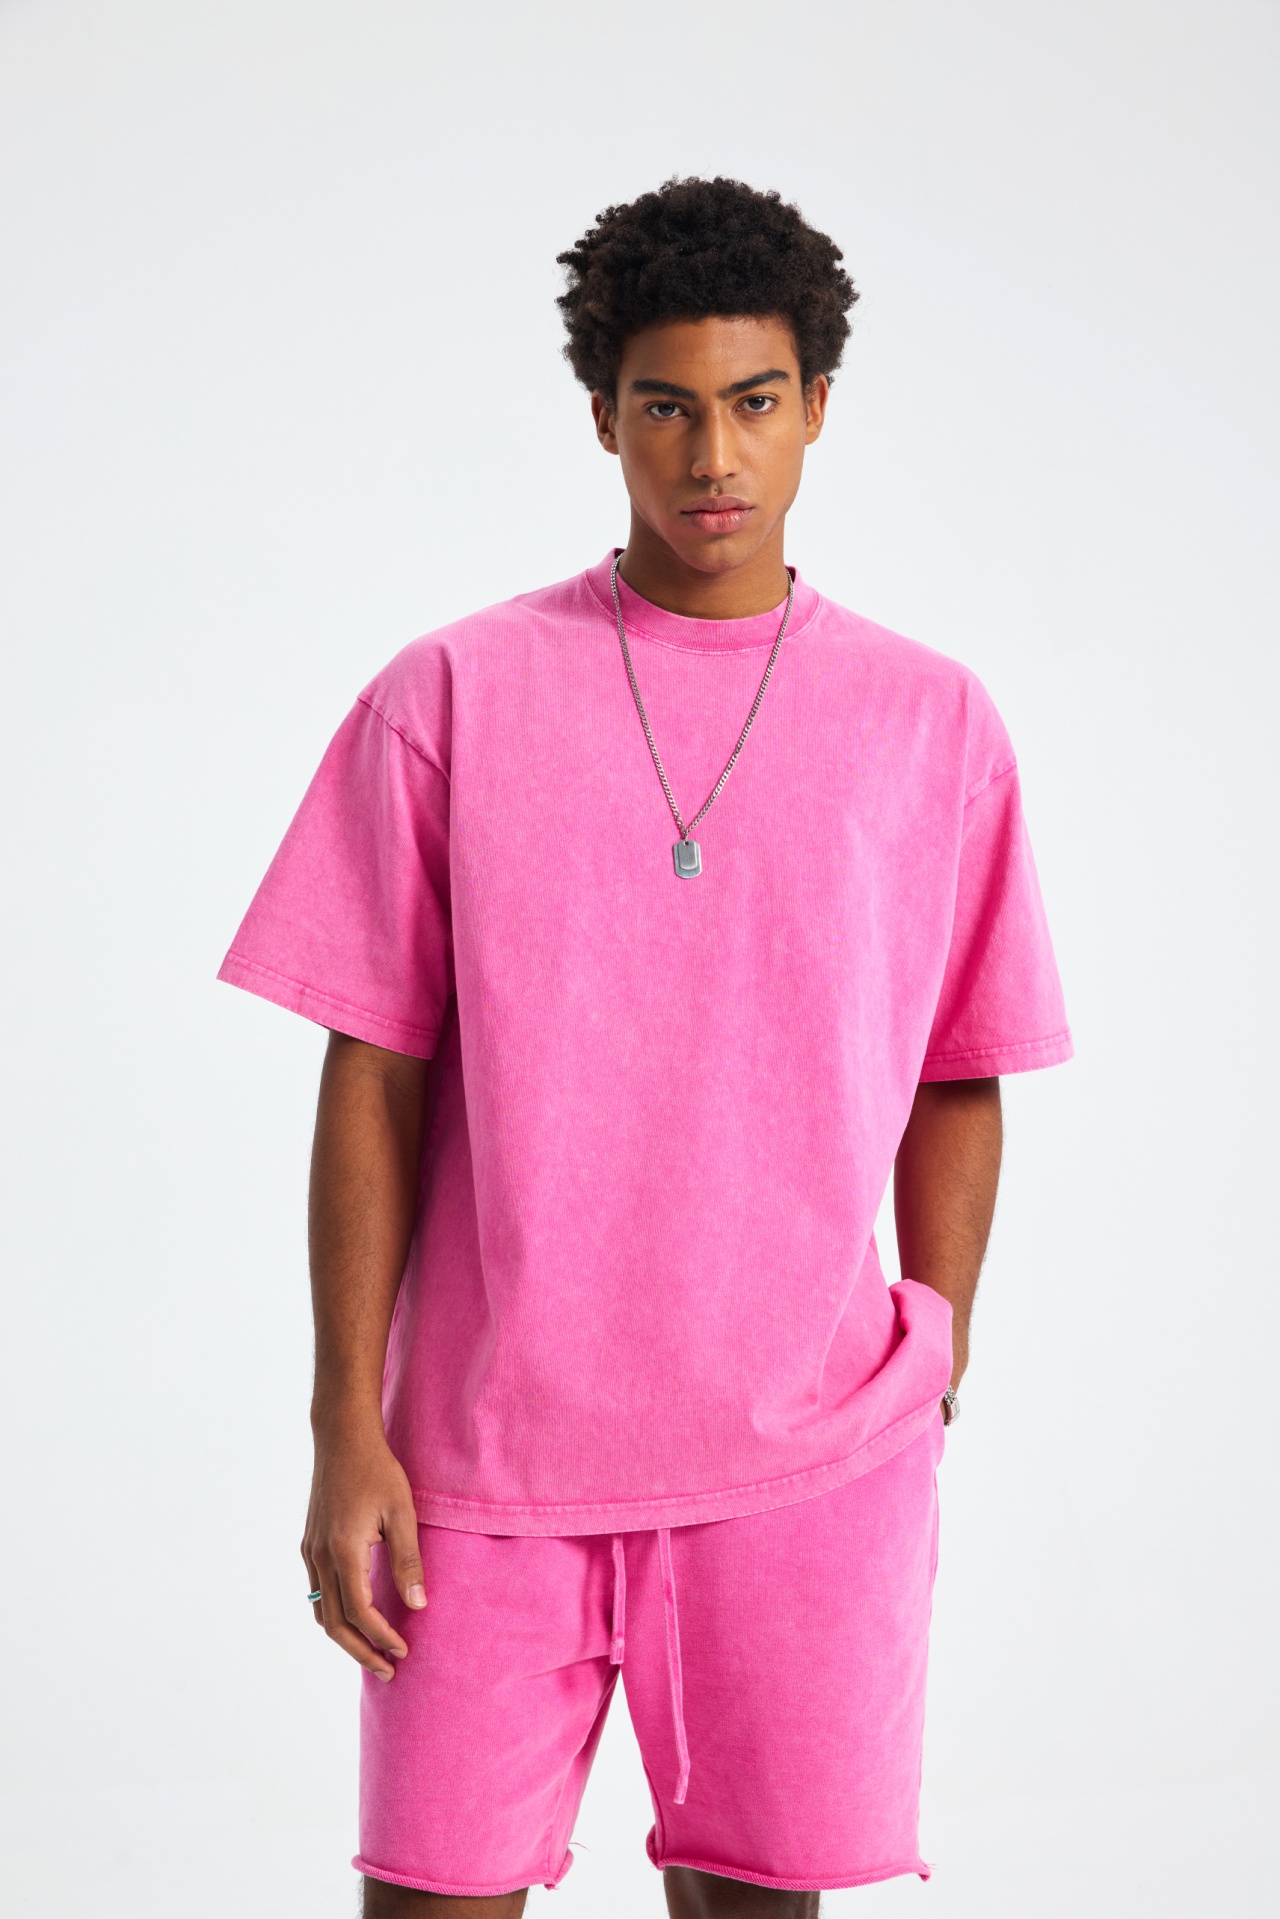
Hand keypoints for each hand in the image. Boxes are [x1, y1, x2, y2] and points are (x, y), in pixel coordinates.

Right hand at [301, 1423, 425, 1679]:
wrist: (341, 1437)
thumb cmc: (376, 1470)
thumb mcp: (401, 1512)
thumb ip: (408, 1560)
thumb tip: (419, 1604)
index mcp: (344, 1550)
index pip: (360, 1612)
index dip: (382, 1637)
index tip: (404, 1651)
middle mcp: (320, 1556)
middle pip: (334, 1624)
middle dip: (361, 1651)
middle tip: (389, 1670)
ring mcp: (311, 1551)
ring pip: (321, 1611)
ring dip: (346, 1638)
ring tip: (373, 1652)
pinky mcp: (309, 1544)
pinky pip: (318, 1592)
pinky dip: (335, 1614)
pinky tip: (356, 1618)